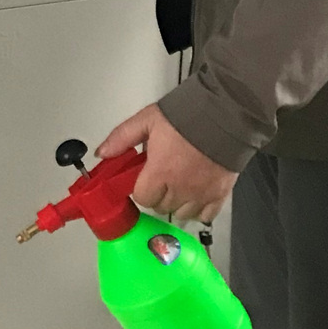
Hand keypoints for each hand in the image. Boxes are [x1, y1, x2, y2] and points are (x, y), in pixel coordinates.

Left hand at [96, 104, 236, 227]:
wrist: (225, 113)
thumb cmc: (188, 115)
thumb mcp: (147, 120)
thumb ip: (121, 138)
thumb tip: (102, 153)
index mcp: (161, 171)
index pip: (142, 197)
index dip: (140, 188)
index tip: (142, 179)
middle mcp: (181, 187)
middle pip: (160, 207)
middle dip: (157, 194)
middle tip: (160, 178)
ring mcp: (202, 193)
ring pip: (182, 215)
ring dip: (176, 204)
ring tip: (177, 186)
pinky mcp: (220, 194)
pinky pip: (206, 216)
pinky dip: (199, 210)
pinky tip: (195, 196)